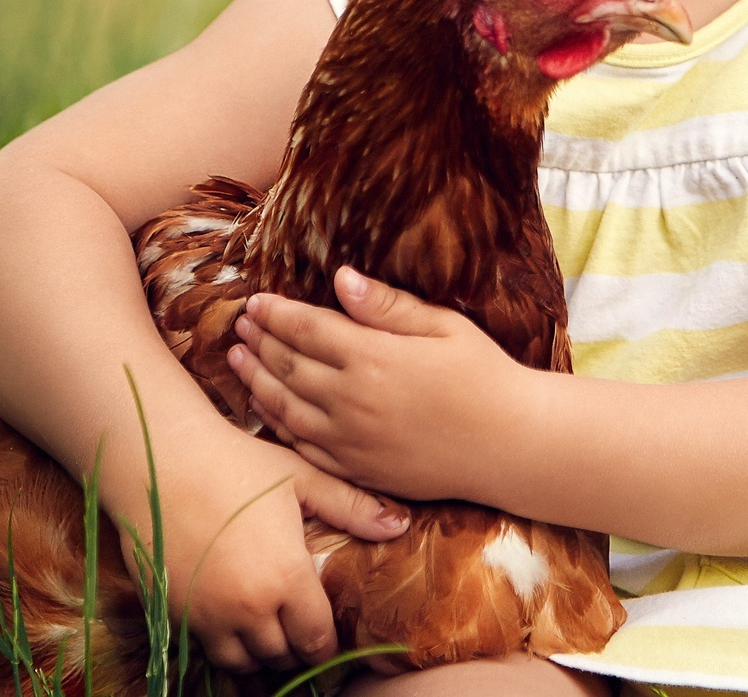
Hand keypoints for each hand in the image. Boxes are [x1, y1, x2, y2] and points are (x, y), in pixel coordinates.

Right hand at [140, 421, 406, 674]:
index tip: (325, 629)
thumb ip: (350, 505)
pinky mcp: (175, 613)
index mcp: (285, 577)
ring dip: (260, 651)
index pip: (316, 639)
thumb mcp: (298, 477)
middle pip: (282, 655)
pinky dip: (224, 644)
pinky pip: (207, 650)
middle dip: (295, 646)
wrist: (159, 458)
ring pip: (245, 661)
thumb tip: (399, 524)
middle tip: (298, 626)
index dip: (325, 641)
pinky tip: (231, 618)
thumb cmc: (235, 460)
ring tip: (267, 626)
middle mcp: (248, 607)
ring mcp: (208, 615)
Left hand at [228, 266, 525, 500]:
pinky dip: (278, 426)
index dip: (276, 313)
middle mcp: (353, 401)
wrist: (510, 445)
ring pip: (285, 408)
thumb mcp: (442, 326)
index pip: (305, 329)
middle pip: (287, 366)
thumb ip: (386, 306)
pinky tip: (267, 410)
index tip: (256, 301)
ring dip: (256, 381)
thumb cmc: (483, 375)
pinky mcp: (358, 470)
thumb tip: (340, 278)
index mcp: (372, 358)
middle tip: (239, 324)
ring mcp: (351, 441)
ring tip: (237, 360)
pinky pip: (304, 448)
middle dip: (259, 341)